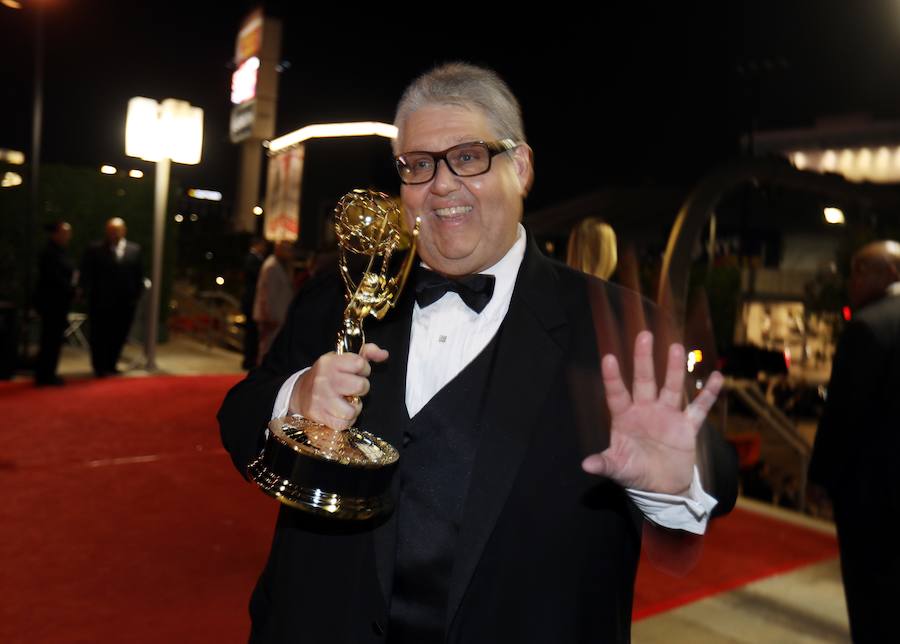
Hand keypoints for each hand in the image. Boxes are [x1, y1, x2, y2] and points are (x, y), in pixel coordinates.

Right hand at [290, 343, 388, 430]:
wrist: (300, 392)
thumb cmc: (328, 374)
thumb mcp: (343, 359)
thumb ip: (366, 352)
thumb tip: (384, 354)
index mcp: (331, 363)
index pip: (359, 363)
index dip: (364, 369)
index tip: (358, 372)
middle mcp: (325, 380)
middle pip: (360, 386)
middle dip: (362, 388)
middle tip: (354, 388)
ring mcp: (322, 399)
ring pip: (352, 410)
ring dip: (354, 407)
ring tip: (348, 402)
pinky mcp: (319, 415)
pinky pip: (343, 424)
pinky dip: (346, 421)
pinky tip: (342, 412)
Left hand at [581, 331, 722, 495]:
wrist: (662, 488)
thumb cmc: (635, 473)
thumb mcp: (618, 469)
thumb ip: (605, 463)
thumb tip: (586, 465)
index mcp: (625, 418)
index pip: (617, 394)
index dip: (613, 378)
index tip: (609, 358)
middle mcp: (645, 410)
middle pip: (644, 381)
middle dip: (643, 359)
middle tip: (644, 335)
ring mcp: (667, 415)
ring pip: (671, 387)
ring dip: (674, 369)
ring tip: (676, 347)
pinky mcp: (687, 426)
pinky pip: (699, 408)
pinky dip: (708, 394)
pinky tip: (716, 377)